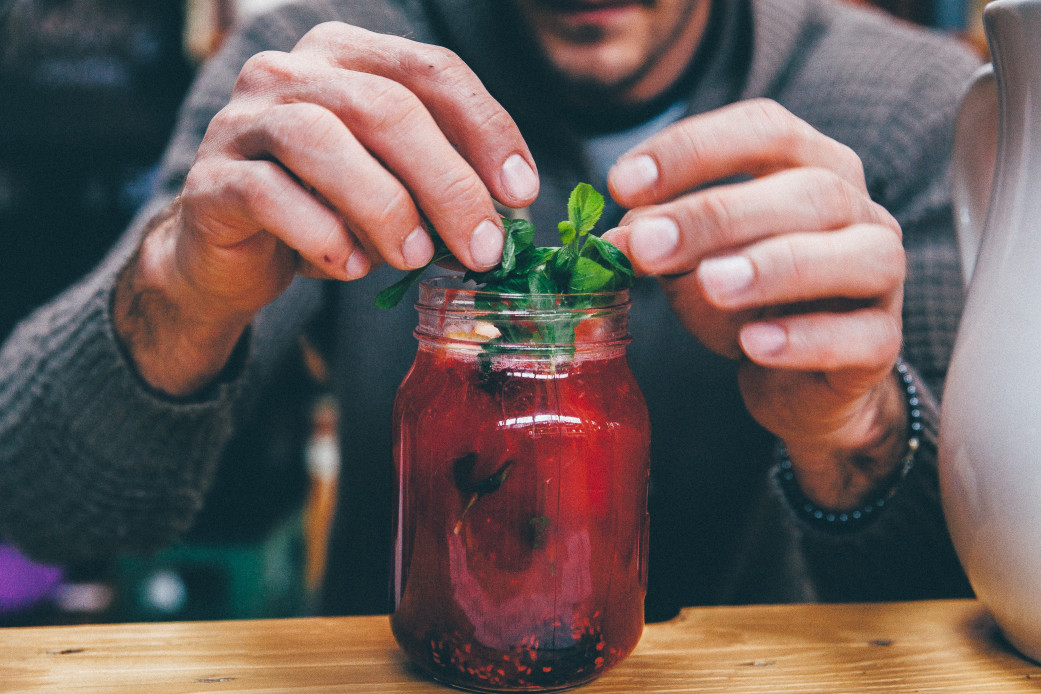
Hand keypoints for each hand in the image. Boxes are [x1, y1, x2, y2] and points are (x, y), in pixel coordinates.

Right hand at [115, 23, 539, 394]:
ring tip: (415, 257)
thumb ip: (439, 183)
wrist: (229, 258)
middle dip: (448, 183)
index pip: (431, 70)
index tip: (523, 192)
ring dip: (385, 207)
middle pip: (385, 107)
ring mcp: (243, 121)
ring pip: (323, 141)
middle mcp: (290, 72)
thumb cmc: (326, 212)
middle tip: (484, 248)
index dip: (486, 129)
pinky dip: (322, 235)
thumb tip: (506, 215)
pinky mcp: (211, 179)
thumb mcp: (395, 188)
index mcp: (347, 57)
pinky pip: (270, 195)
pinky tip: (350, 266)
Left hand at [602, 99, 907, 508]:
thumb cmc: (746, 301)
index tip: (622, 184)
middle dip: (718, 215)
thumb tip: (619, 239)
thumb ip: (663, 241)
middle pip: (807, 190)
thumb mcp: (692, 261)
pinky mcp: (883, 343)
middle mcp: (858, 209)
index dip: (692, 147)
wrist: (797, 381)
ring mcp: (882, 276)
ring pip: (856, 254)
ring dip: (776, 266)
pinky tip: (754, 345)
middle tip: (648, 246)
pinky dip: (807, 338)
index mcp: (810, 166)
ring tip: (711, 284)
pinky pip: (862, 335)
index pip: (763, 129)